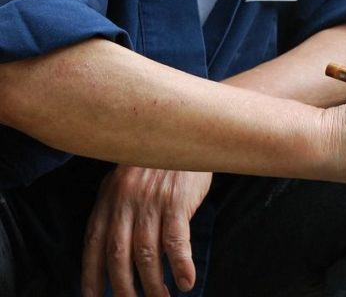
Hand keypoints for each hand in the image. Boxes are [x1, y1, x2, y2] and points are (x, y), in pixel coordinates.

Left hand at [81, 166, 211, 296]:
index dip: (91, 275)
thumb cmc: (161, 159)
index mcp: (109, 197)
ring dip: (154, 284)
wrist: (189, 130)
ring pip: (147, 254)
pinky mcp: (177, 200)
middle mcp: (125, 201)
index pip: (94, 244)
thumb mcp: (129, 178)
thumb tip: (113, 246)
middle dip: (124, 288)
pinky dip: (181, 265)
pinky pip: (176, 241)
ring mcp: (151, 200)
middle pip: (118, 256)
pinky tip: (186, 282)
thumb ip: (119, 206)